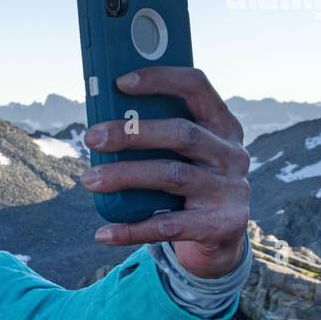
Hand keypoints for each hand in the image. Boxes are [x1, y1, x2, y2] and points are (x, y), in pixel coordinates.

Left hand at [81, 66, 249, 277]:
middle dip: (131, 133)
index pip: (196, 87)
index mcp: (222, 125)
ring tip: (89, 179)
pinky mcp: (221, 225)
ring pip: (171, 175)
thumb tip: (101, 128)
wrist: (219, 239)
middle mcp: (231, 154)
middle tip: (91, 138)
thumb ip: (157, 137)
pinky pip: (168, 225)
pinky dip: (132, 229)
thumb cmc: (188, 183)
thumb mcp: (183, 155)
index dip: (160, 80)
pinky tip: (104, 232)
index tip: (120, 82)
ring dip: (124, 176)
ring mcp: (230, 190)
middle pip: (181, 133)